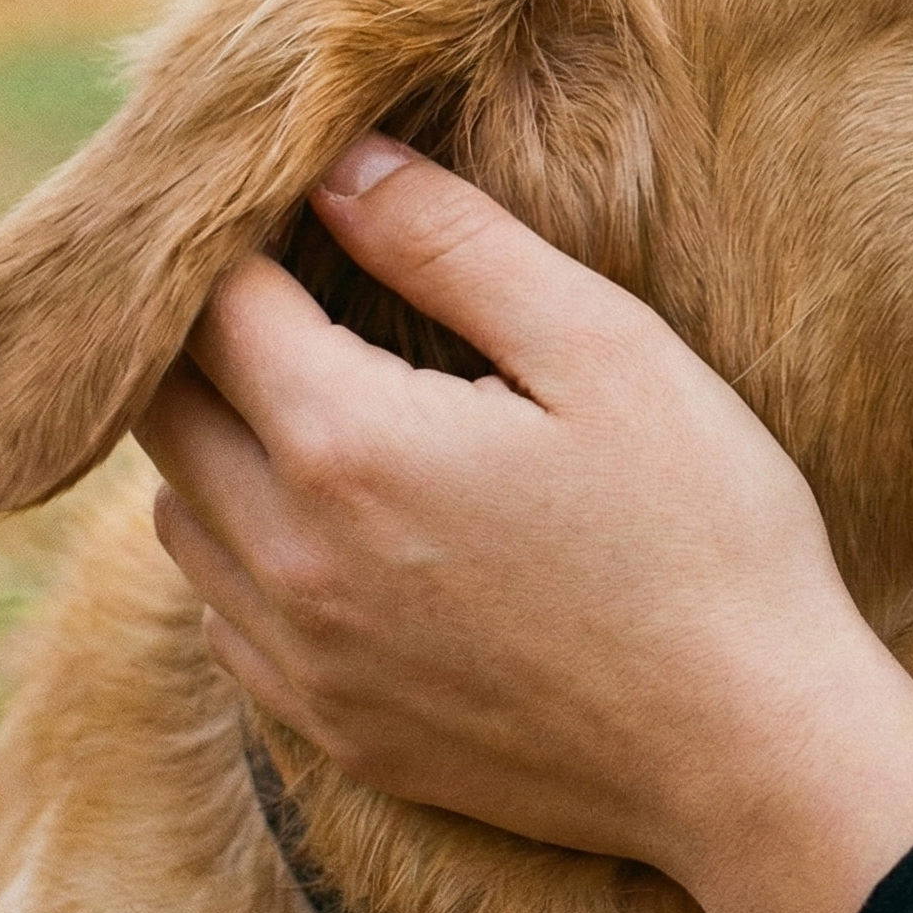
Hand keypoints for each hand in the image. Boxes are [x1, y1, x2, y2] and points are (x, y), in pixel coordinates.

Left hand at [133, 134, 912, 912]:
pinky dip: (248, 550)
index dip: (245, 233)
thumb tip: (343, 164)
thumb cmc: (705, 532)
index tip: (298, 198)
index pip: (215, 304)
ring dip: (221, 441)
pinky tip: (342, 523)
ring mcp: (303, 658)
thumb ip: (457, 245)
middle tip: (295, 282)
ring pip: (177, 516)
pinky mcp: (335, 727)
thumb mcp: (607, 350)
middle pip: (162, 409)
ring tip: (320, 395)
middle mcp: (289, 558)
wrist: (750, 747)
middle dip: (208, 331)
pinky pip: (226, 617)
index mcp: (348, 444)